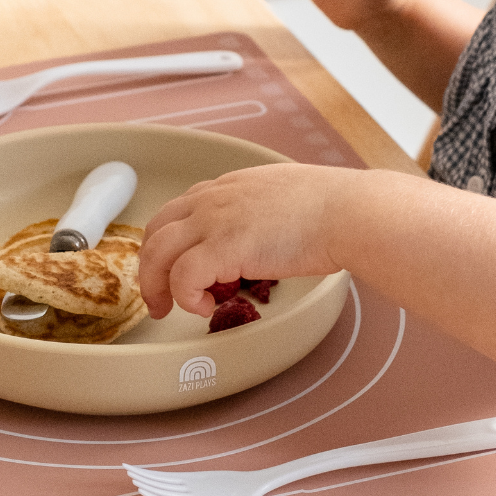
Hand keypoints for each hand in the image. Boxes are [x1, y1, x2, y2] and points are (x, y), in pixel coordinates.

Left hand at [138, 163, 358, 319]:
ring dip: (156, 285)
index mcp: (227, 186)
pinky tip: (203, 307)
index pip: (178, 211)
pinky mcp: (222, 247)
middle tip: (157, 295)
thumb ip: (260, 210)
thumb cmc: (331, 208)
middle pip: (156, 231)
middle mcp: (213, 199)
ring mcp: (214, 221)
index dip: (168, 242)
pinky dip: (185, 297)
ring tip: (167, 309)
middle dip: (149, 266)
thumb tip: (264, 235)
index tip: (170, 265)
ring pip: (157, 253)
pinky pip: (182, 277)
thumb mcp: (283, 195)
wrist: (346, 212)